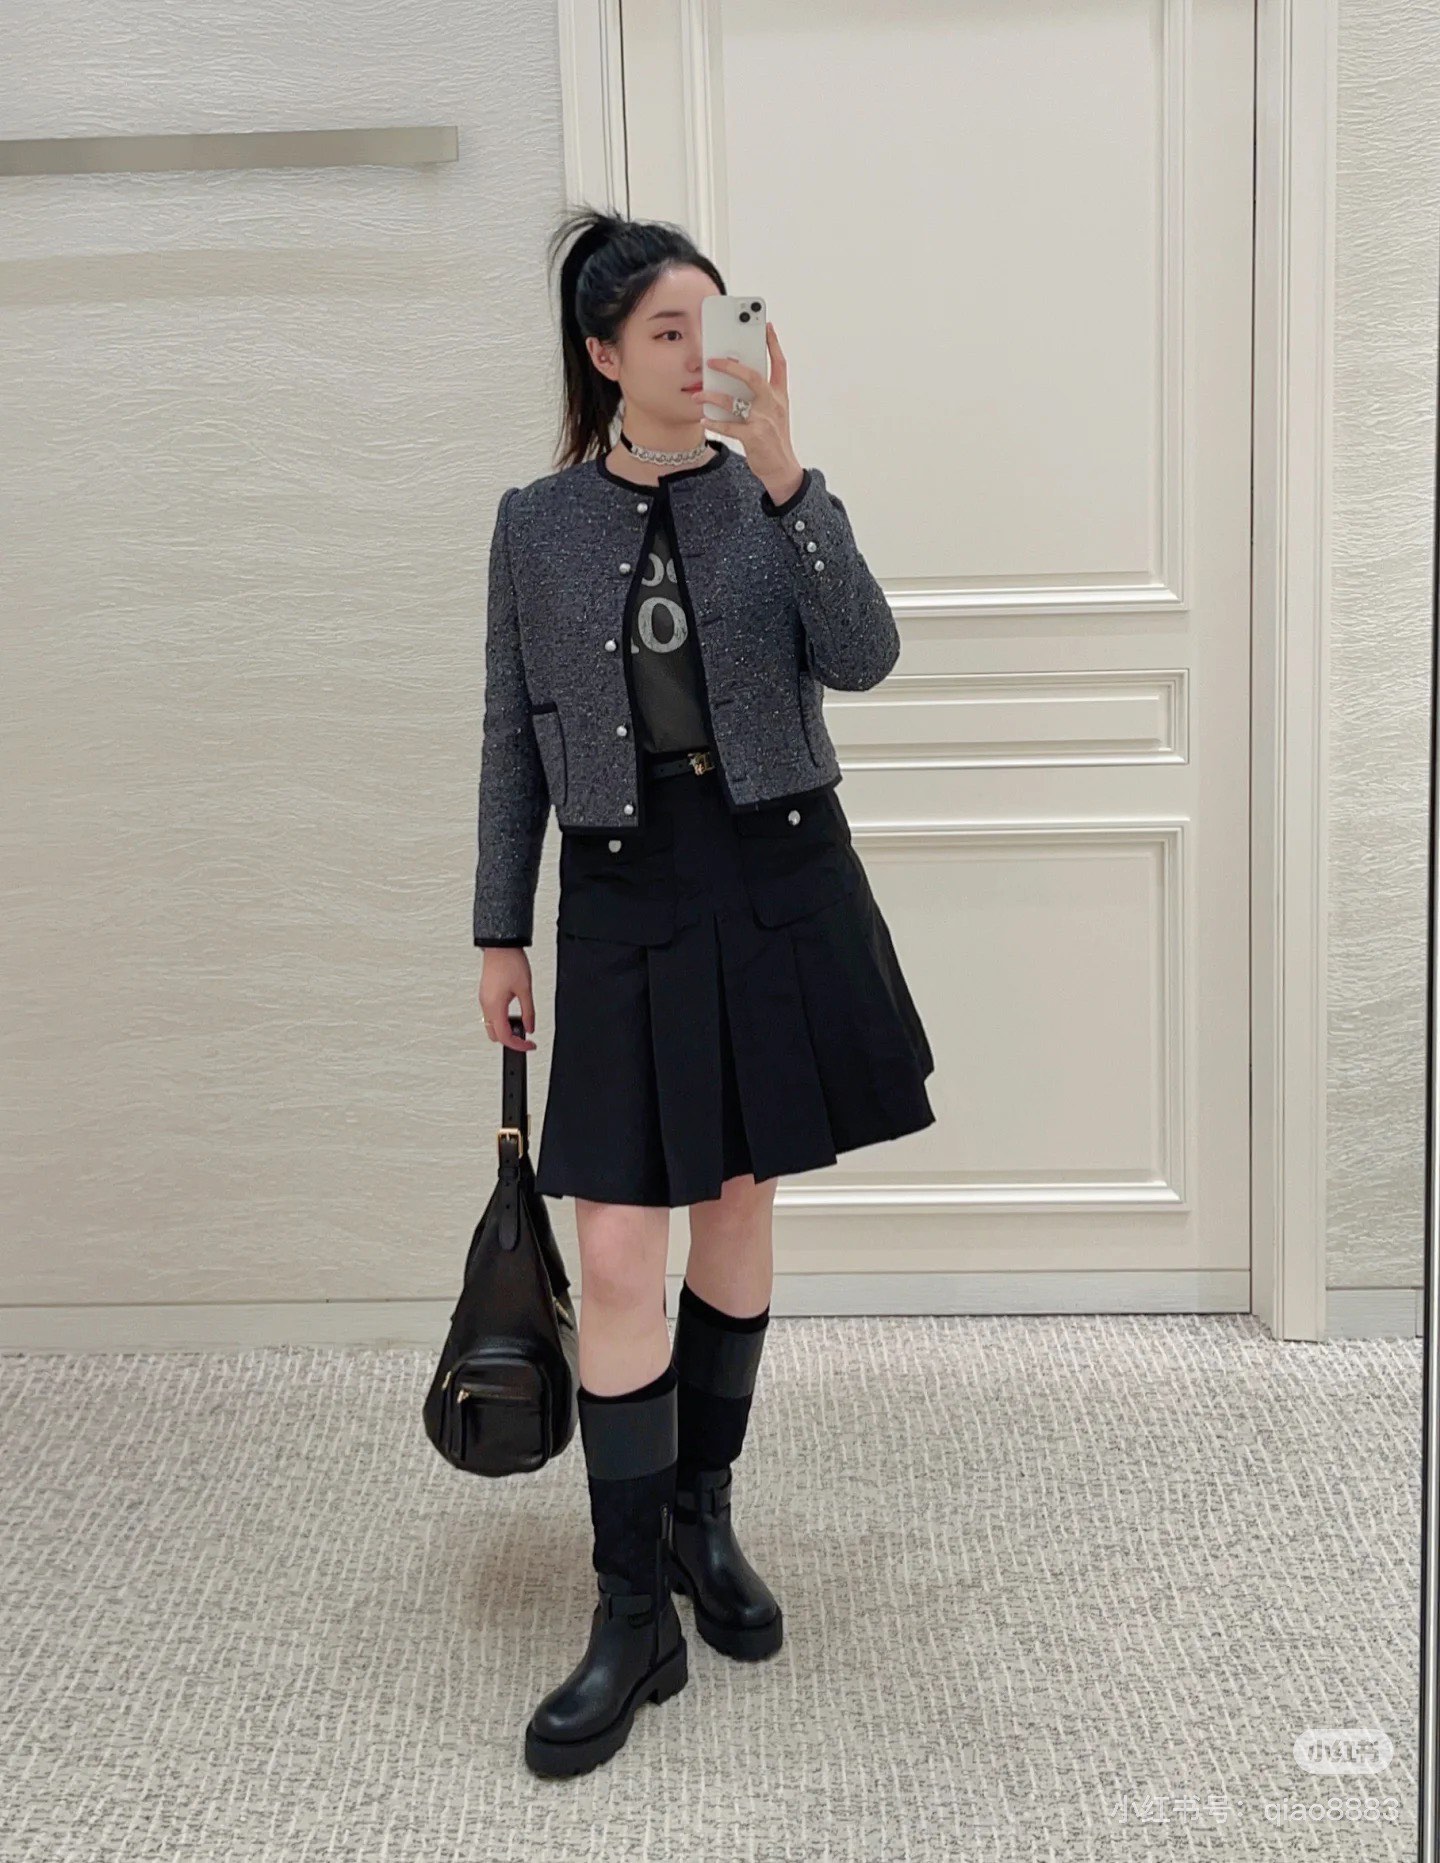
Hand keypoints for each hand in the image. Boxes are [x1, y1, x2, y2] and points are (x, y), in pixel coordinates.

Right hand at [479, 948, 536, 1052]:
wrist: (500, 946)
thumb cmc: (510, 963)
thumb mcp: (525, 990)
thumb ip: (528, 1012)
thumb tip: (530, 1028)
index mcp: (495, 1006)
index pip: (504, 1037)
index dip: (518, 1045)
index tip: (529, 1046)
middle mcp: (486, 1005)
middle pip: (495, 1035)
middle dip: (510, 1040)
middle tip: (525, 1038)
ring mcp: (484, 1000)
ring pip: (491, 1026)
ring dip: (505, 1029)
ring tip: (520, 1024)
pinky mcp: (485, 994)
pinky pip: (490, 1015)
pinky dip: (500, 1020)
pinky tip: (511, 1014)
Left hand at [704, 321, 801, 492]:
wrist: (782, 469)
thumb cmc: (773, 438)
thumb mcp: (774, 413)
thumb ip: (761, 395)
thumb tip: (736, 378)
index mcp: (779, 396)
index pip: (779, 364)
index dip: (773, 344)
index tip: (766, 325)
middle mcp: (773, 404)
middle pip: (753, 377)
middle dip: (731, 366)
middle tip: (712, 360)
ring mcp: (763, 421)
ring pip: (735, 402)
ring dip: (713, 396)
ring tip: (699, 394)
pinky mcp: (754, 438)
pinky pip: (729, 426)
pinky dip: (714, 422)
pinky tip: (703, 418)